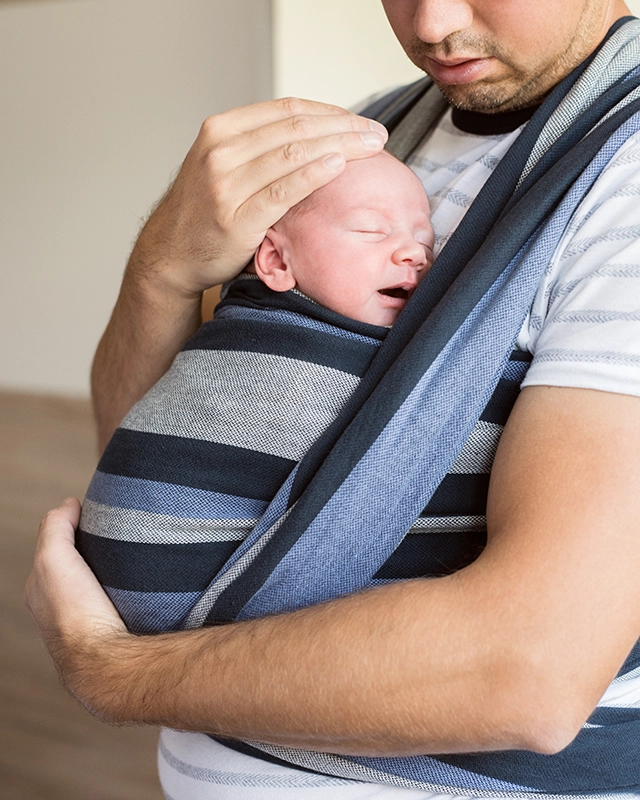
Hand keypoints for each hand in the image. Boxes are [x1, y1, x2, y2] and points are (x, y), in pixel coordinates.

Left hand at [24, 498, 127, 712]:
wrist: (105, 659)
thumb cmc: (75, 613)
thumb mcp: (53, 558)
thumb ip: (56, 527)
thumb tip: (69, 503)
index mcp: (40, 589)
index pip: (53, 547)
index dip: (70, 526)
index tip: (91, 513)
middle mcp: (59, 606)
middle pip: (76, 565)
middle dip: (91, 547)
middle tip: (115, 530)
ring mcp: (86, 618)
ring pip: (98, 582)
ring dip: (111, 568)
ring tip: (131, 553)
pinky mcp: (111, 627)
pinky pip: (116, 598)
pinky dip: (124, 585)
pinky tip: (139, 581)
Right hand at [129, 97, 387, 296]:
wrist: (170, 254)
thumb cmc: (205, 211)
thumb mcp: (223, 165)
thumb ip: (259, 148)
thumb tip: (314, 134)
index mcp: (220, 130)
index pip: (287, 109)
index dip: (330, 111)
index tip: (359, 120)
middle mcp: (221, 151)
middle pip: (296, 127)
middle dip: (343, 126)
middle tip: (377, 133)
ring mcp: (226, 184)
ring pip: (294, 153)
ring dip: (340, 146)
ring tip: (371, 147)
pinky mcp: (237, 217)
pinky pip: (284, 190)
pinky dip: (315, 174)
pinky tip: (339, 165)